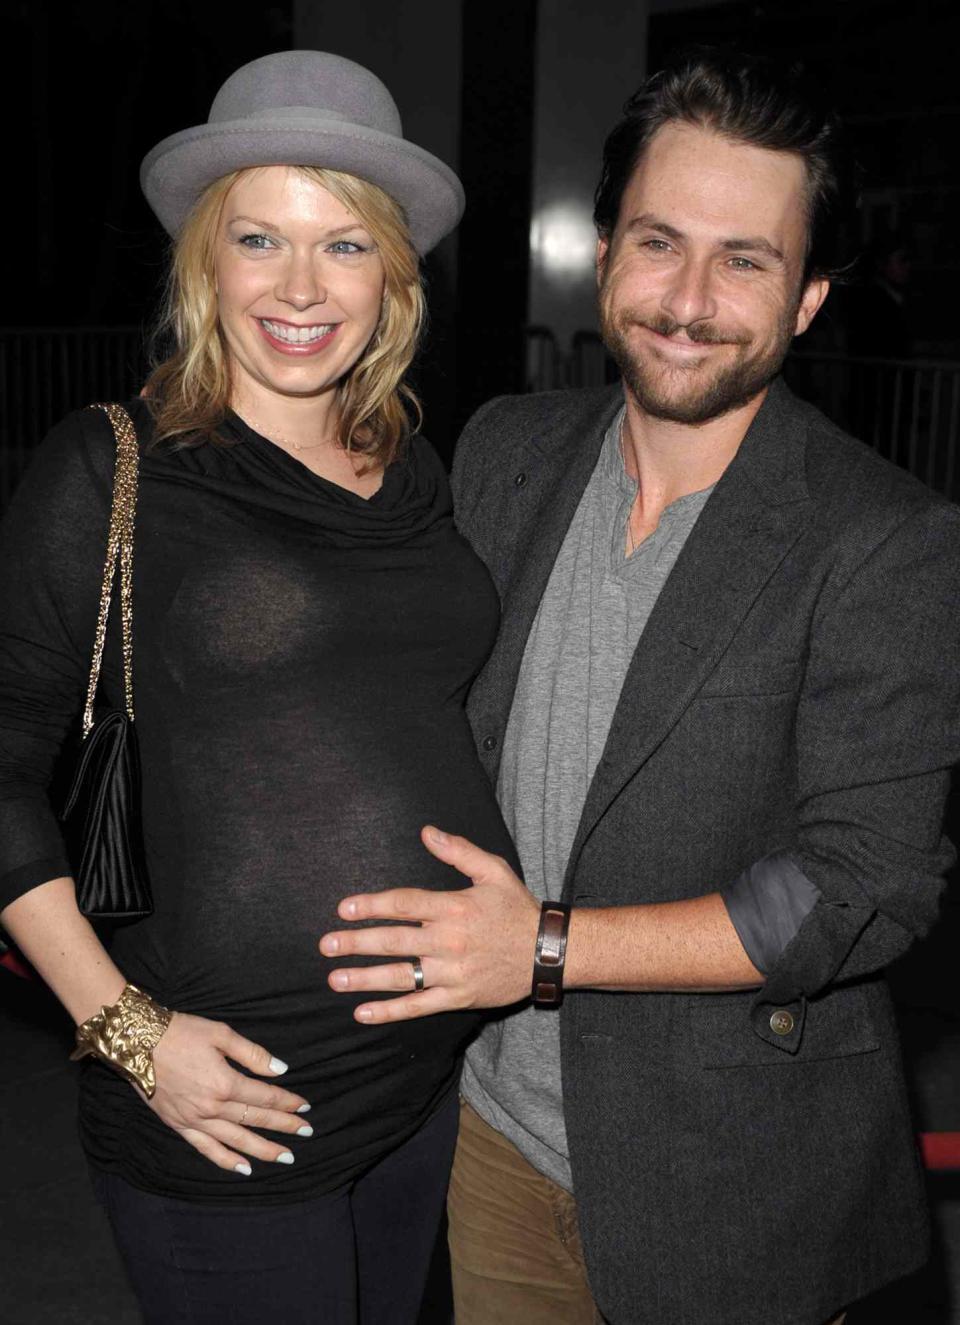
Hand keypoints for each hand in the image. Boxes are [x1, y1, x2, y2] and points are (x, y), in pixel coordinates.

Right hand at [144, 1012, 311, 1174]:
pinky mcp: (179, 1125)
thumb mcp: (221, 1033)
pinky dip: (226, 1161)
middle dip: (283, 1127)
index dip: (287, 1102)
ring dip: (263, 1150)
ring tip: (284, 1157)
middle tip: (306, 1133)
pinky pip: (206, 1149)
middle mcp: (212, 1107)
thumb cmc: (181, 1032)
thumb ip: (253, 1054)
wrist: (138, 1042)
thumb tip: (281, 1070)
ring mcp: (194, 1120)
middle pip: (255, 1120)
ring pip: (236, 1141)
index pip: (265, 1097)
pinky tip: (244, 1168)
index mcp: (225, 1083)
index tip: (305, 1107)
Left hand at [319, 826, 540, 1022]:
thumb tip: (426, 831)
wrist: (548, 951)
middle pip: (394, 941)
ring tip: (335, 978)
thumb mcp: (493, 870)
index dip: (372, 906)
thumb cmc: (517, 908)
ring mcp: (453, 972)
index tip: (344, 908)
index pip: (404, 905)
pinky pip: (419, 1006)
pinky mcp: (459, 997)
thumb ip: (458, 851)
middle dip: (356, 943)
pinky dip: (391, 1012)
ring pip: (402, 976)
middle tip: (326, 945)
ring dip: (365, 978)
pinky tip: (362, 1013)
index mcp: (454, 907)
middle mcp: (450, 941)